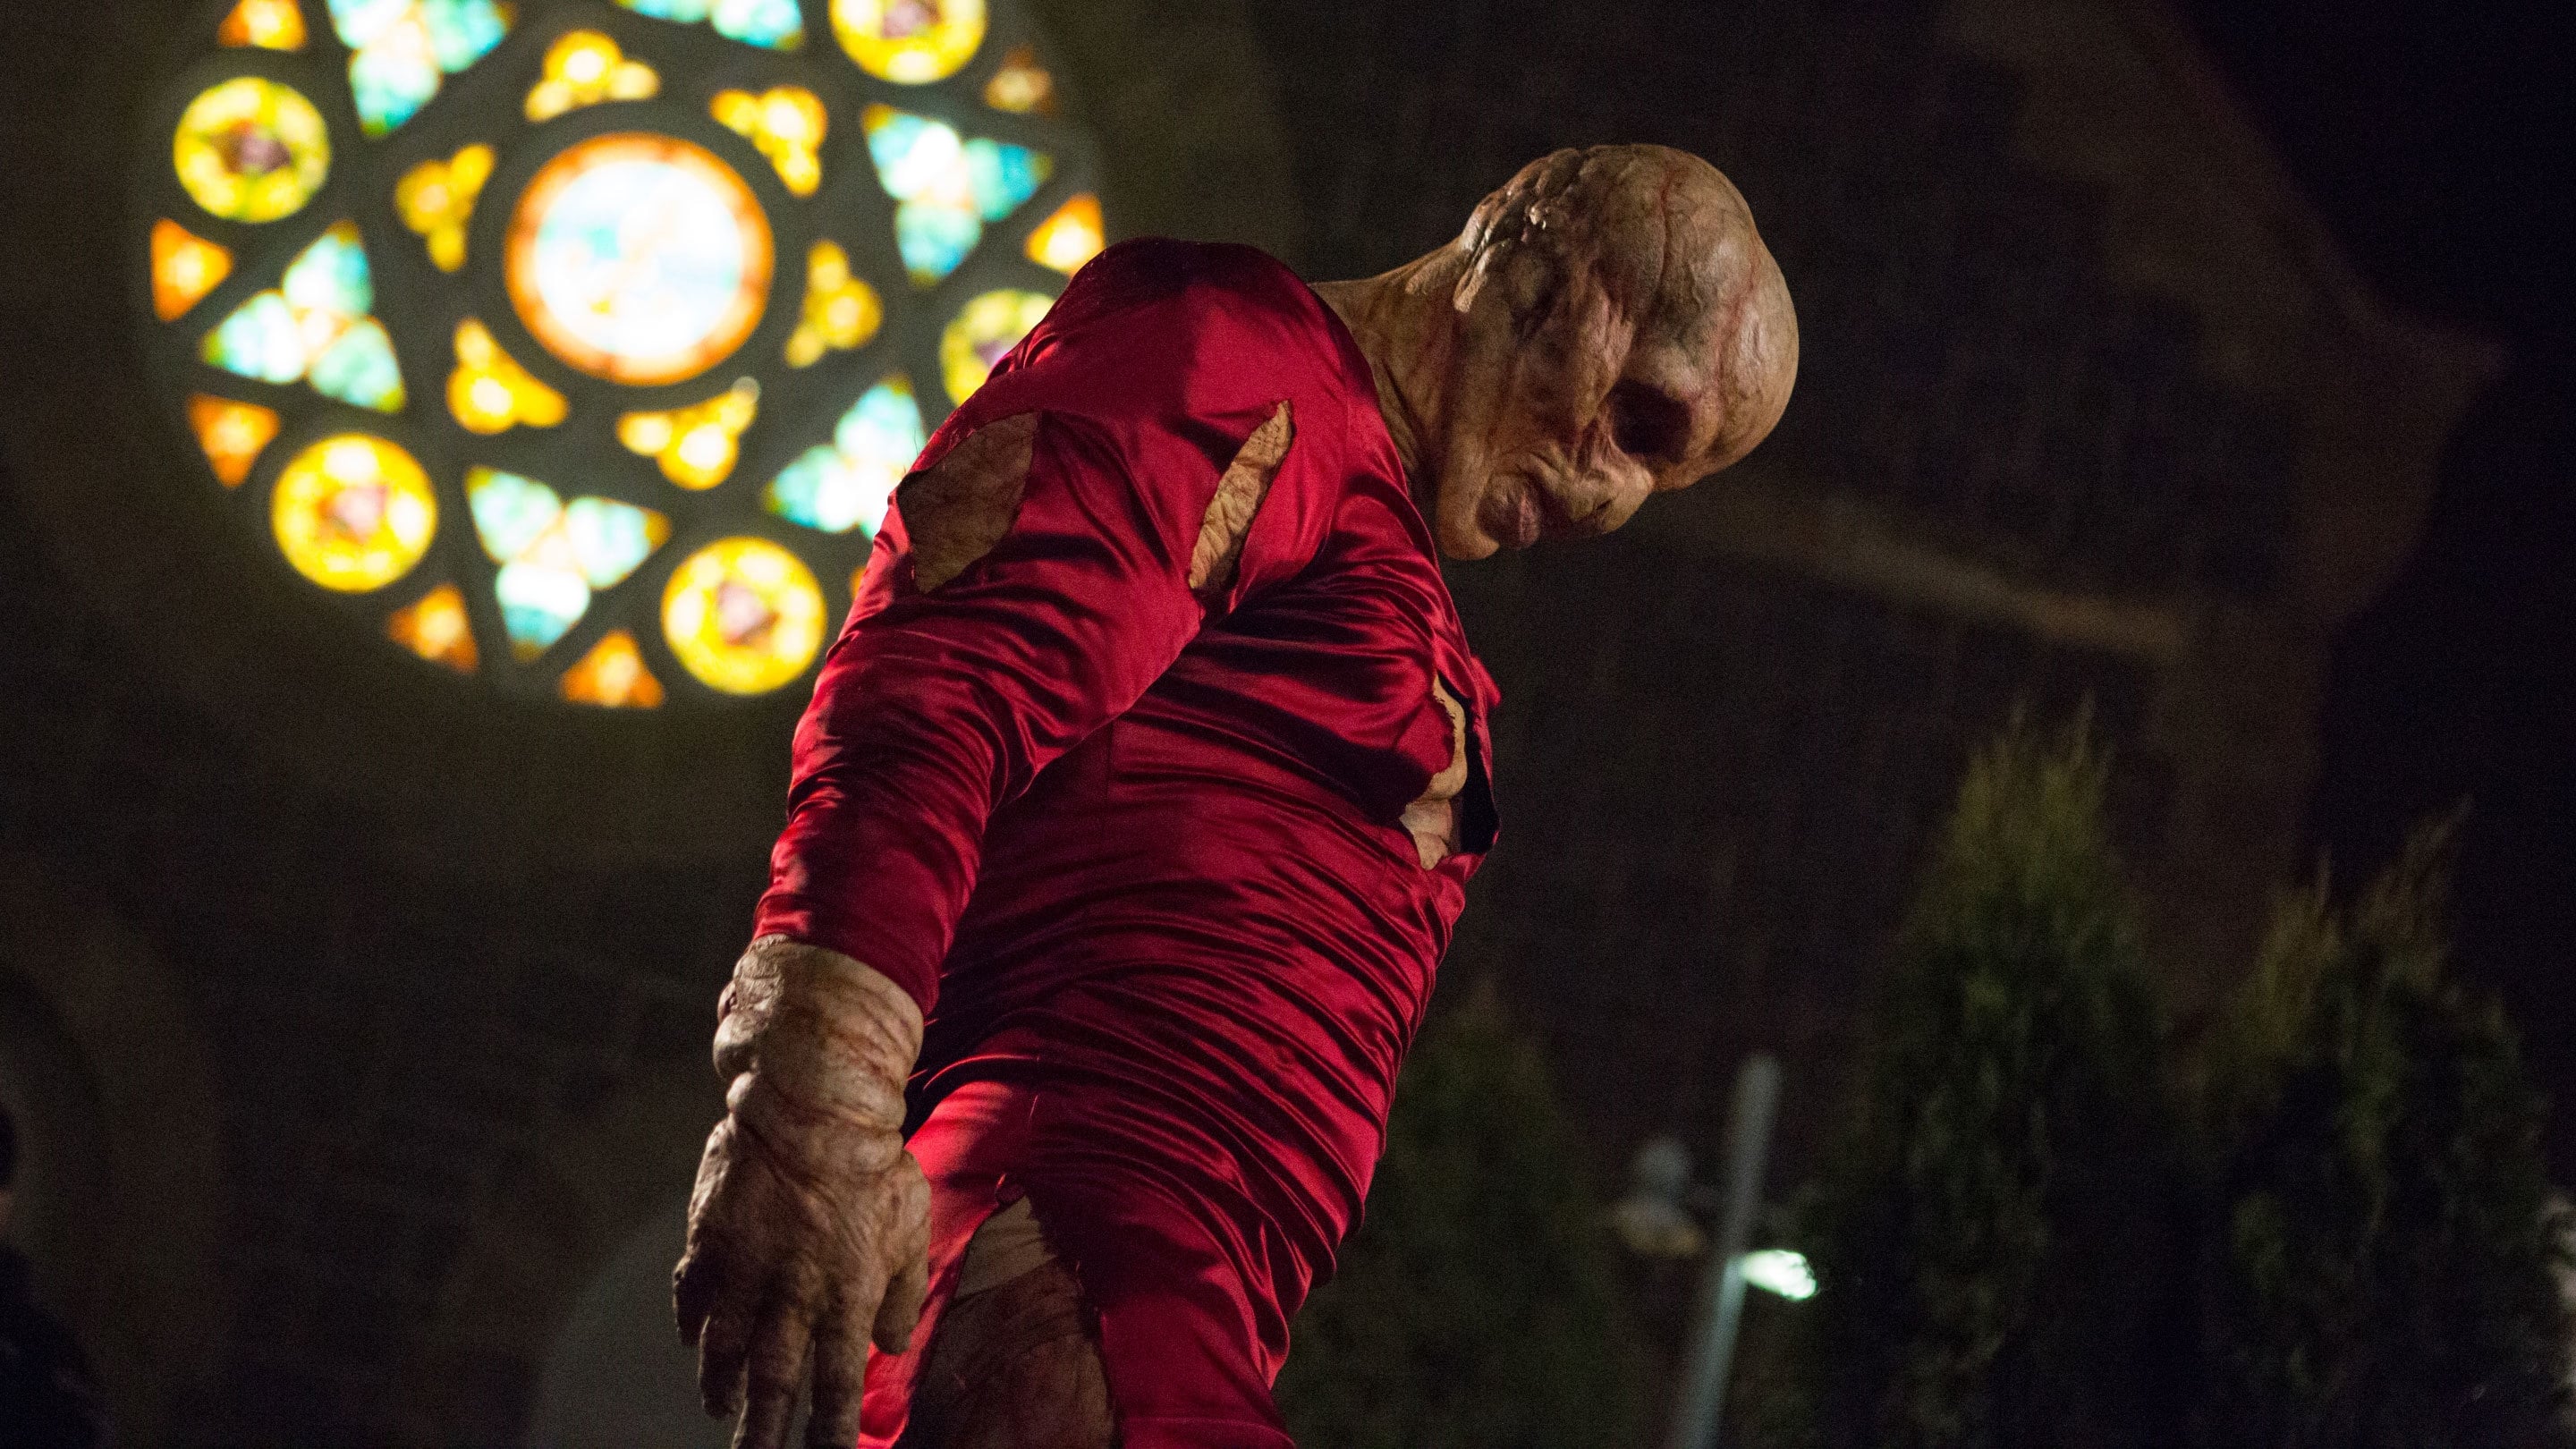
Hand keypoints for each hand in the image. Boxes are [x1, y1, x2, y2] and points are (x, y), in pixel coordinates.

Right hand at [675, 939, 931, 1448]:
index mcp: (844, 1297)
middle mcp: (790, 1294)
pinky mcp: (709, 1238)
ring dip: (721, 1384)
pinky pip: (692, 1295)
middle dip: (762, 1430)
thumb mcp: (910, 1227)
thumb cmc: (874, 1163)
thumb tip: (889, 1342)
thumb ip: (901, 1292)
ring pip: (724, 1347)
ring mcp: (744, 1269)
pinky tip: (692, 1341)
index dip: (828, 1430)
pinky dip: (691, 1323)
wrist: (813, 1105)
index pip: (836, 1385)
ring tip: (720, 1407)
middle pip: (772, 1382)